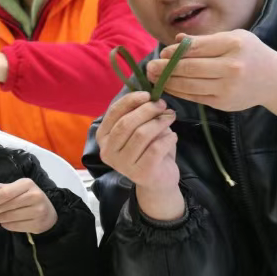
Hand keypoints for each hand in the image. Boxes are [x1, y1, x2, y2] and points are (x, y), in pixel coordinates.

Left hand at [0, 178, 57, 233]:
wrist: (49, 213)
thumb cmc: (30, 198)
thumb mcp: (19, 188)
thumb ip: (5, 189)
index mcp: (28, 184)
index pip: (6, 193)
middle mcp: (35, 196)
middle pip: (7, 206)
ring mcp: (38, 211)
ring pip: (10, 217)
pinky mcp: (37, 225)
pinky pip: (15, 227)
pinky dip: (6, 225)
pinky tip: (6, 222)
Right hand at [94, 91, 181, 219]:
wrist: (158, 181)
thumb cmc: (147, 149)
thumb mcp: (139, 128)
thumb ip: (139, 113)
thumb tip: (151, 97)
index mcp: (103, 137)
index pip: (114, 113)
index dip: (131, 100)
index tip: (148, 95)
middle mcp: (108, 151)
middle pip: (127, 123)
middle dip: (147, 110)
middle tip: (163, 105)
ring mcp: (122, 165)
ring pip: (141, 134)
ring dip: (160, 122)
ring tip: (170, 117)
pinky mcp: (140, 173)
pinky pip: (155, 148)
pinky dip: (168, 138)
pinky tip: (173, 136)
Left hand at [145, 31, 276, 124]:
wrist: (275, 79)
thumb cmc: (250, 53)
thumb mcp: (233, 37)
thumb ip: (204, 40)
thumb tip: (177, 41)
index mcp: (233, 44)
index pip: (195, 48)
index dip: (174, 51)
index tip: (162, 52)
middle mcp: (231, 66)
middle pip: (189, 68)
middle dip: (165, 67)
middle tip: (149, 67)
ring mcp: (227, 87)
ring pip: (188, 85)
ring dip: (167, 81)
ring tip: (153, 77)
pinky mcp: (223, 103)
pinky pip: (194, 97)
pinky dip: (178, 92)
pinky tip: (167, 87)